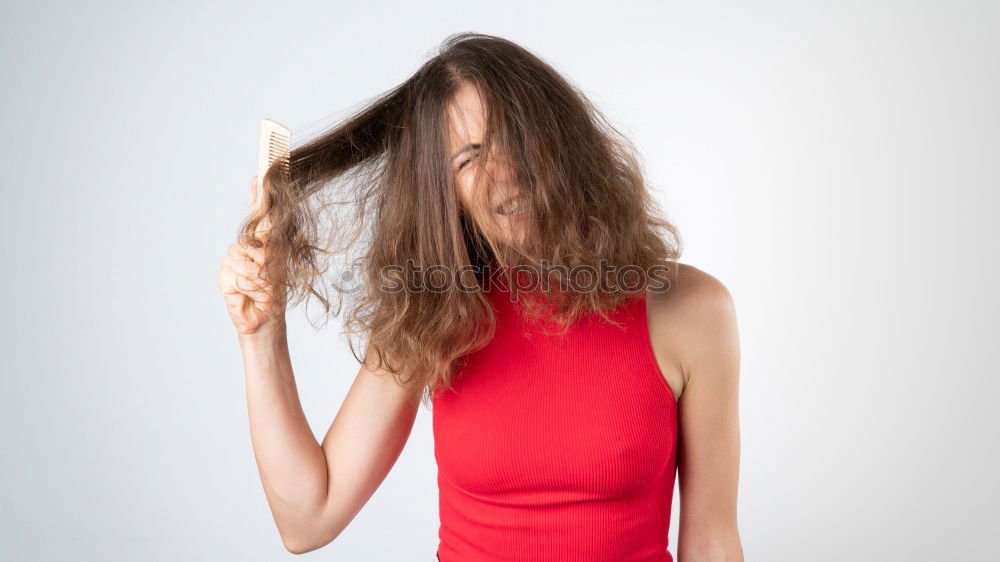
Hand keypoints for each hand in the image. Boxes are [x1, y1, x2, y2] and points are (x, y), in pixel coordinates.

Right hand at [218, 176, 286, 335]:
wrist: (267, 318)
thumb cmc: (276, 291)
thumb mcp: (280, 265)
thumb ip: (273, 243)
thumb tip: (269, 225)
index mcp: (262, 240)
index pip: (259, 213)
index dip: (259, 192)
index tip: (261, 174)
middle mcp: (245, 246)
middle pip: (256, 241)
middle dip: (269, 263)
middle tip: (274, 280)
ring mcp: (233, 259)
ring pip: (248, 261)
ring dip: (262, 281)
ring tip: (266, 291)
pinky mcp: (224, 274)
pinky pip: (239, 275)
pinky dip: (252, 289)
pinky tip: (252, 296)